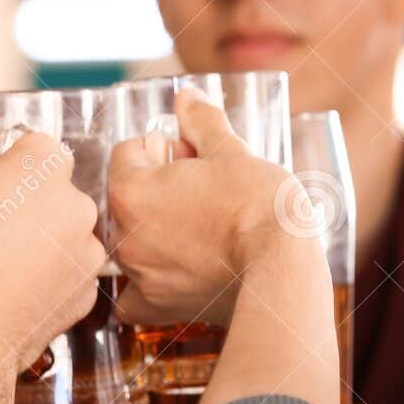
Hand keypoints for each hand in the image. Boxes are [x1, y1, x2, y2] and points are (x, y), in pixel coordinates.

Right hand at [0, 136, 103, 373]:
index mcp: (38, 166)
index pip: (35, 146)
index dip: (8, 163)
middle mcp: (74, 202)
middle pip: (55, 190)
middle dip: (29, 203)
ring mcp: (87, 248)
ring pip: (66, 232)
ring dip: (42, 241)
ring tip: (0, 265)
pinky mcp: (89, 289)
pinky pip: (70, 271)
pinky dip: (50, 277)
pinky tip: (16, 290)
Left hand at [109, 89, 296, 327]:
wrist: (280, 269)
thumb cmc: (258, 207)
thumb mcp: (230, 151)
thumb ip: (200, 122)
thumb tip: (187, 97)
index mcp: (129, 190)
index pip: (129, 151)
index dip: (164, 148)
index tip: (194, 160)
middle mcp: (123, 235)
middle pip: (128, 197)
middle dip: (158, 190)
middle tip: (204, 192)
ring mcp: (139, 274)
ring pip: (131, 243)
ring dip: (155, 233)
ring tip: (204, 229)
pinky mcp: (159, 306)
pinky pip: (133, 298)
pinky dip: (146, 287)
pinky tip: (172, 274)